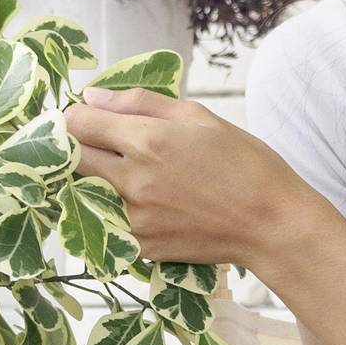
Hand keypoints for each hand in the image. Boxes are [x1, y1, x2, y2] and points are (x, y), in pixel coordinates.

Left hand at [63, 84, 322, 269]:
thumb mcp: (198, 116)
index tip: (88, 116)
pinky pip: (110, 221)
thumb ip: (140, 102)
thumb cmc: (244, 163)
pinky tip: (149, 201)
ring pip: (88, 191)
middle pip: (73, 159)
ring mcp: (134, 219)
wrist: (272, 225)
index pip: (78, 124)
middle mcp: (133, 182)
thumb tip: (92, 97)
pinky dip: (117, 207)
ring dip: (97, 179)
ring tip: (133, 172)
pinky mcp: (141, 247)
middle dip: (80, 146)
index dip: (76, 115)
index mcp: (147, 142)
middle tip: (104, 142)